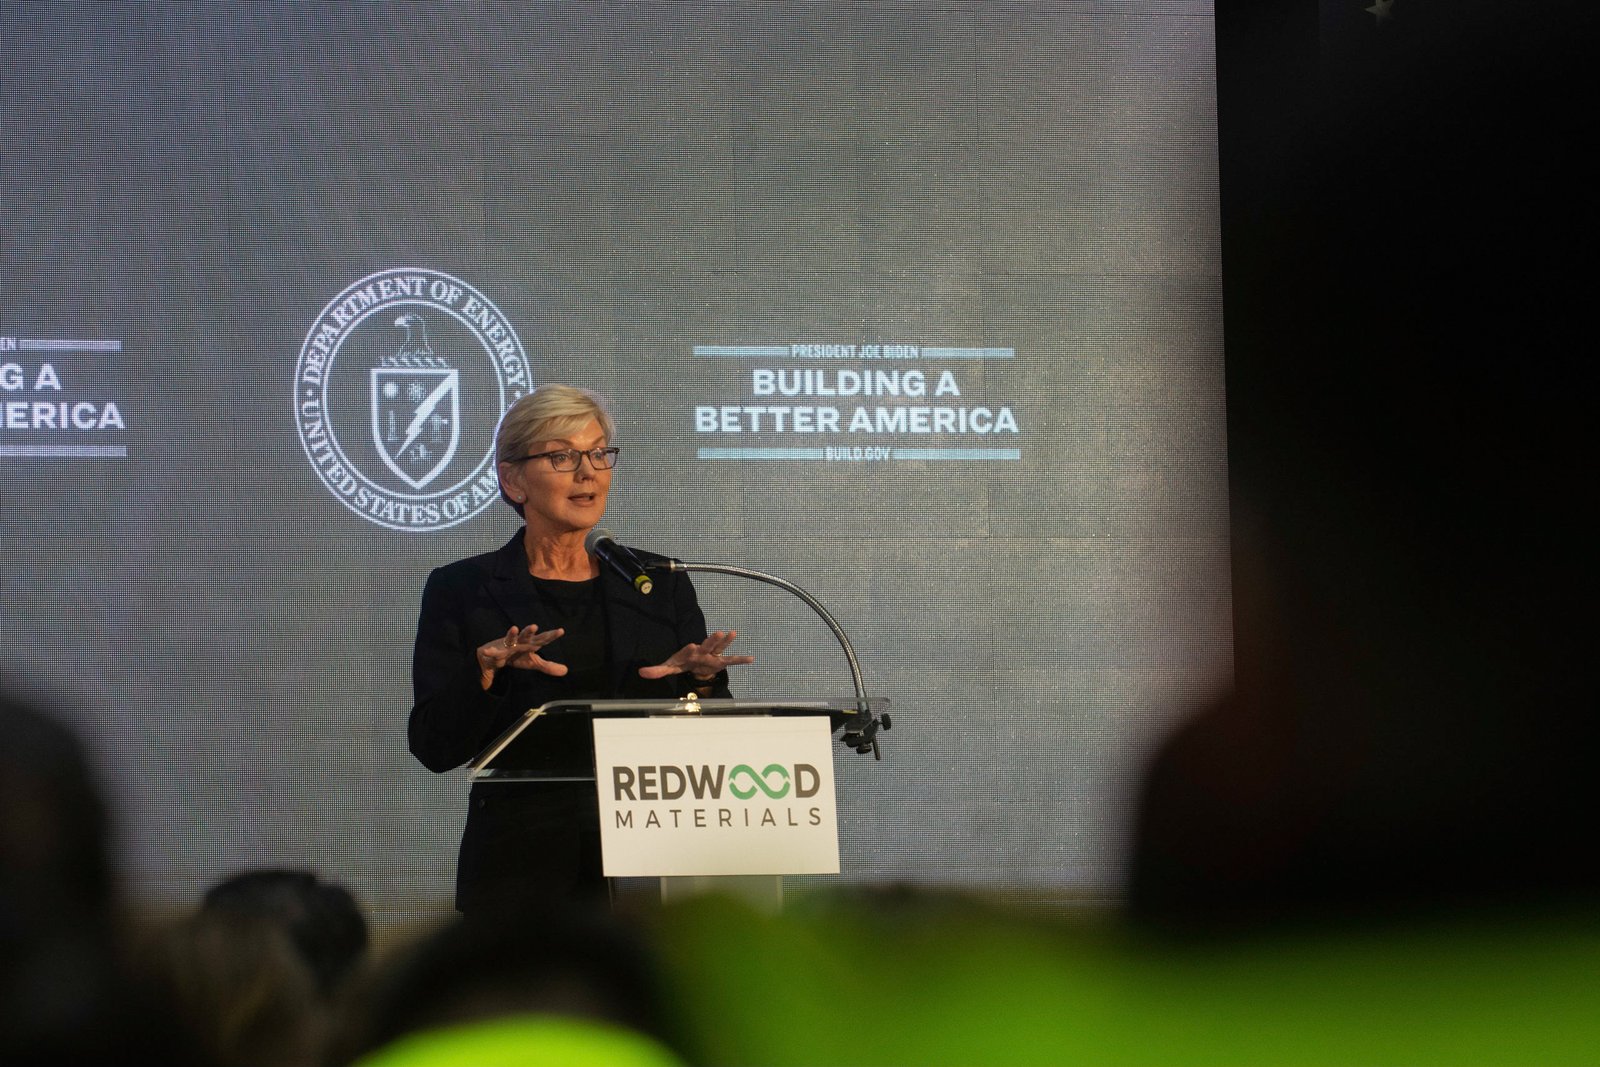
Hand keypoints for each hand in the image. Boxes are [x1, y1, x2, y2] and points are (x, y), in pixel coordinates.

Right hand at [476, 624, 566, 689]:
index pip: (543, 639)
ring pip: (510, 639)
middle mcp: (520, 641)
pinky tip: (486, 651)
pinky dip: (490, 651)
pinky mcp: (496, 651)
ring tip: (514, 628)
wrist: (497, 656)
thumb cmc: (518, 656)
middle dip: (529, 631)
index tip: (561, 631)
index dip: (551, 635)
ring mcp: (507, 645)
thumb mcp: (533, 662)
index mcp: (531, 644)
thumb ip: (548, 666)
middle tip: (535, 626)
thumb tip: (566, 671)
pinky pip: (493, 652)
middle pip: (526, 635)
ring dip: (512, 634)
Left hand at [638, 630, 753, 681]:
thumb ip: (657, 670)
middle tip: (717, 632)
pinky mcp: (720, 662)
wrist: (694, 664)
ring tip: (733, 633)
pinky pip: (731, 660)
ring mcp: (712, 656)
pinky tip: (751, 659)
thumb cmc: (682, 663)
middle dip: (711, 640)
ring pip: (720, 648)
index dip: (689, 649)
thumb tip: (641, 672)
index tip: (691, 646)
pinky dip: (741, 660)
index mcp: (688, 653)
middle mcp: (702, 652)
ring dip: (726, 642)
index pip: (688, 651)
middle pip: (707, 645)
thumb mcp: (669, 667)